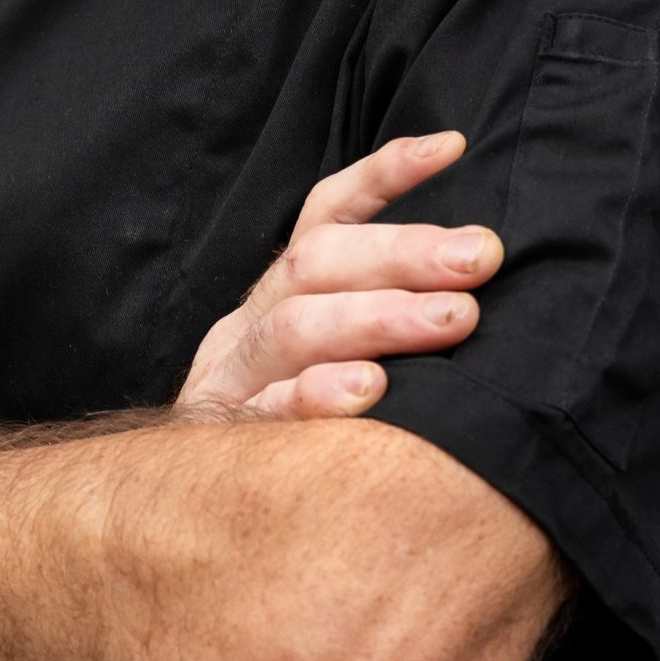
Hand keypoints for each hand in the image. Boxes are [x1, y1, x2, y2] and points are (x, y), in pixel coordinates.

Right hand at [179, 130, 500, 419]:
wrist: (177, 514)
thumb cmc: (294, 433)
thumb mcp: (331, 365)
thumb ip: (381, 320)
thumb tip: (480, 274)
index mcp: (278, 295)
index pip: (326, 215)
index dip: (384, 176)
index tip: (451, 146)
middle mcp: (251, 324)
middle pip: (317, 263)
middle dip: (406, 253)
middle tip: (482, 257)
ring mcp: (230, 380)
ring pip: (296, 329)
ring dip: (380, 317)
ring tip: (455, 318)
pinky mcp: (222, 442)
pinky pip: (267, 412)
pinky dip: (317, 398)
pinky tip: (369, 393)